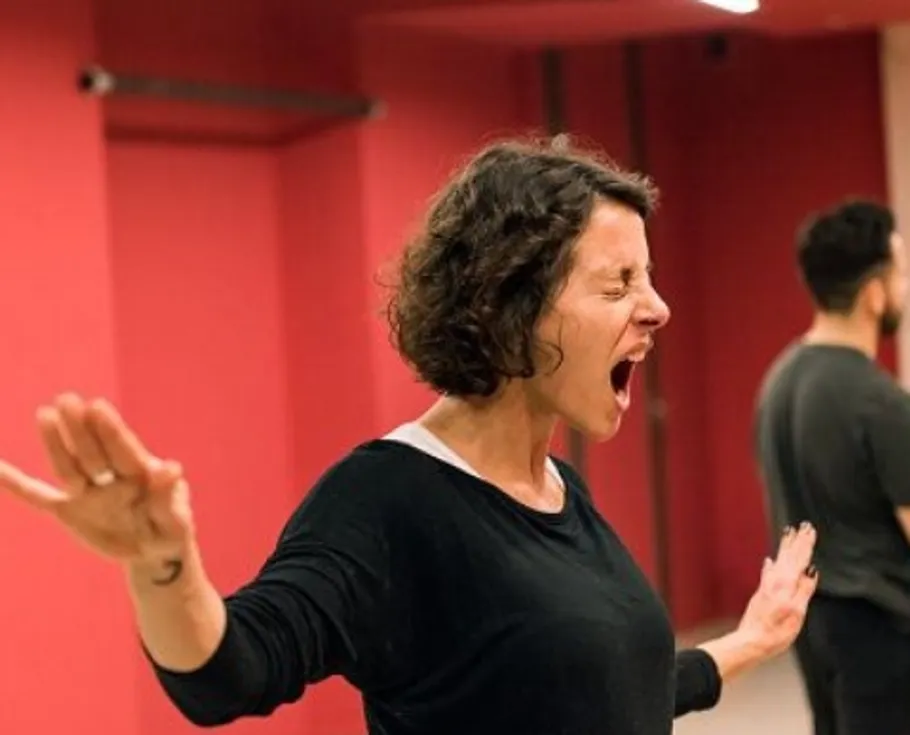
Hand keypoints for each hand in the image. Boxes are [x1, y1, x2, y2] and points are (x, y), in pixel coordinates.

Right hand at [0, 393, 192, 576]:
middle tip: (66, 400)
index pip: (123, 450)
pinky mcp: (69, 509)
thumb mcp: (175, 522)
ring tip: (44, 413)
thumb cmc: (170, 531)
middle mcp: (111, 477)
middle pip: (93, 452)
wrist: (153, 550)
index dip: (111, 430)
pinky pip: (38, 496)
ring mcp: (88, 492)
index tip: (97, 406)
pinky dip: (15, 484)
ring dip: (56, 442)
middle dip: (81, 428)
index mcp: (140, 474)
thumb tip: (172, 468)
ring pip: (69, 465)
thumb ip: (168, 497)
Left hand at [735, 522, 817, 658]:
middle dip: (797, 541)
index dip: (805, 545)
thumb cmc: (776, 633)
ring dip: (786, 548)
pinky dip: (771, 565)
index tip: (809, 530)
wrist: (751, 641)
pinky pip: (768, 573)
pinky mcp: (761, 594)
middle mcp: (775, 582)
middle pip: (789, 557)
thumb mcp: (797, 614)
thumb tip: (811, 570)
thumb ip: (804, 590)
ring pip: (779, 561)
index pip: (799, 560)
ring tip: (789, 535)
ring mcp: (767, 586)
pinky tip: (770, 560)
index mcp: (786, 585)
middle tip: (803, 526)